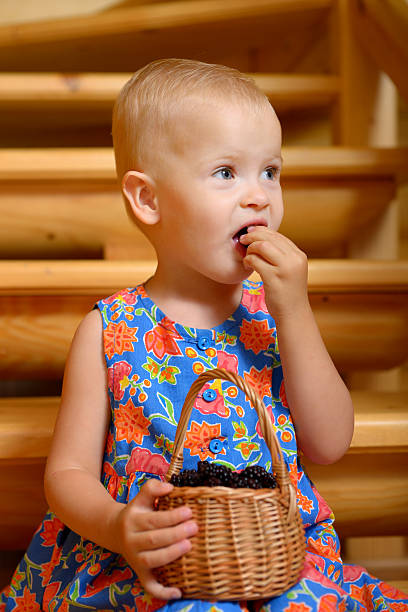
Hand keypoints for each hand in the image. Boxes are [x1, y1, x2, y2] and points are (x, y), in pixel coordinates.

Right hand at [112, 479, 197, 599]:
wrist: (114, 530)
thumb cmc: (137, 512)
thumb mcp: (141, 497)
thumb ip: (153, 487)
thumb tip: (170, 486)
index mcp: (132, 521)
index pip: (153, 520)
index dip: (172, 517)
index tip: (189, 511)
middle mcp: (130, 541)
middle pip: (154, 540)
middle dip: (176, 534)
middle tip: (194, 527)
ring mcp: (134, 559)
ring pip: (151, 561)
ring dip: (171, 554)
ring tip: (189, 545)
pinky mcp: (139, 573)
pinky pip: (148, 585)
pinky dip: (162, 592)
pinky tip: (178, 591)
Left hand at [240, 227, 308, 319]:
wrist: (293, 314)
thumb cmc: (287, 293)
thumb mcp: (290, 271)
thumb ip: (281, 256)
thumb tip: (261, 240)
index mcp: (299, 256)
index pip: (279, 236)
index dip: (262, 231)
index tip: (250, 232)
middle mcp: (294, 259)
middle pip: (270, 238)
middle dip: (253, 236)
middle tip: (243, 239)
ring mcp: (285, 268)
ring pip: (262, 246)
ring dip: (250, 248)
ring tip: (246, 255)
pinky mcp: (274, 278)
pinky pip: (256, 260)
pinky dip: (248, 260)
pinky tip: (247, 265)